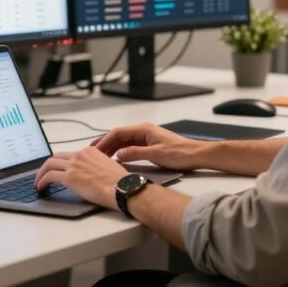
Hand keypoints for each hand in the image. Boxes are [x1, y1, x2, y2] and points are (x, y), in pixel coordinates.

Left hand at [34, 147, 127, 209]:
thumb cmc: (120, 183)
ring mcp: (74, 165)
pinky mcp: (70, 177)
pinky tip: (41, 187)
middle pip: (56, 157)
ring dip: (41, 174)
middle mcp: (80, 155)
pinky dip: (42, 181)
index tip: (57, 169)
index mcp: (90, 151)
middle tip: (43, 174)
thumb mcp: (107, 167)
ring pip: (49, 164)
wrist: (123, 188)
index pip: (69, 155)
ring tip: (38, 183)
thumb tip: (89, 175)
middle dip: (47, 166)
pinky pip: (49, 176)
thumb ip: (95, 166)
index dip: (60, 163)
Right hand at [92, 122, 207, 170]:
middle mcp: (143, 131)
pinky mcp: (149, 145)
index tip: (94, 150)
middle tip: (91, 153)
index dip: (104, 141)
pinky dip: (121, 151)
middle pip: (119, 135)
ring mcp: (146, 138)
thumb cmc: (180, 153)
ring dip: (111, 148)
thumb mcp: (156, 154)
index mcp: (144, 129)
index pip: (118, 132)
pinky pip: (130, 146)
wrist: (196, 155)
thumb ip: (136, 153)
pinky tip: (115, 158)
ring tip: (99, 157)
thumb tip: (118, 154)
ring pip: (123, 141)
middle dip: (104, 143)